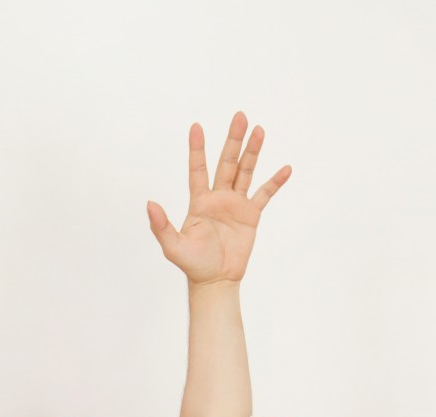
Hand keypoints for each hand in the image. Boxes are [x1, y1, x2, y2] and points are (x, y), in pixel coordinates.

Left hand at [147, 112, 290, 285]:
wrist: (215, 280)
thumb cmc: (192, 264)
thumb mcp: (172, 246)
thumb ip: (161, 225)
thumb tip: (149, 203)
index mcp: (199, 202)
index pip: (197, 169)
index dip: (197, 149)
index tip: (196, 126)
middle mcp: (218, 198)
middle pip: (226, 163)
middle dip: (233, 140)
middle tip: (239, 116)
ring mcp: (235, 205)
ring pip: (245, 172)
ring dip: (252, 152)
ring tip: (259, 130)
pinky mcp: (251, 216)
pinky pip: (264, 194)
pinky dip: (275, 182)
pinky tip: (285, 169)